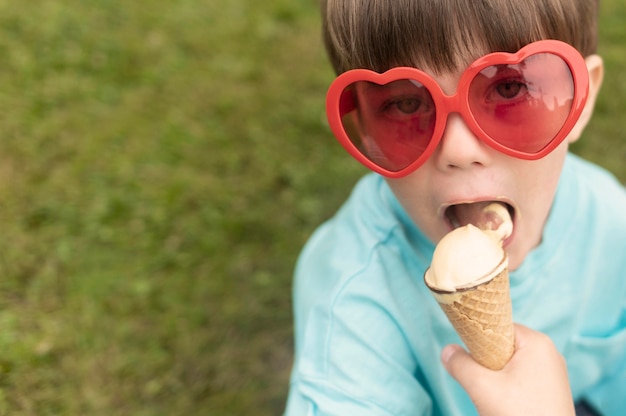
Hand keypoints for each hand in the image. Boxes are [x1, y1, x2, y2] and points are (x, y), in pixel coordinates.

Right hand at [441, 324, 574, 415]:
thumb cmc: (521, 415)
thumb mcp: (482, 387)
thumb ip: (460, 364)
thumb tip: (447, 351)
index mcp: (537, 342)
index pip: (497, 326)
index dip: (479, 340)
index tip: (469, 355)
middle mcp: (548, 353)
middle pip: (503, 346)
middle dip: (487, 363)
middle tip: (484, 383)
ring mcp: (552, 373)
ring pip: (510, 364)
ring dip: (496, 378)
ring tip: (496, 397)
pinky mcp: (551, 391)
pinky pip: (521, 379)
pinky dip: (508, 388)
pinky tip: (505, 404)